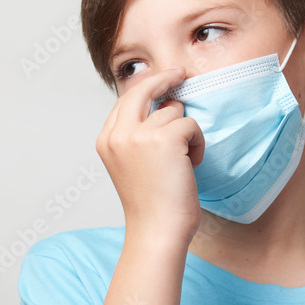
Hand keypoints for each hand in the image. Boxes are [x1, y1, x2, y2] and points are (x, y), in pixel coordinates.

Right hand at [95, 67, 204, 246]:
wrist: (158, 231)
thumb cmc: (152, 206)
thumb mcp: (132, 165)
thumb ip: (138, 137)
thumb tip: (166, 105)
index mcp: (107, 141)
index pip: (125, 100)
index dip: (146, 89)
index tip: (162, 81)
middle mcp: (118, 134)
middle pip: (142, 89)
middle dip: (164, 78)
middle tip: (181, 74)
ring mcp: (139, 135)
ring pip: (173, 110)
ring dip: (186, 132)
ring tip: (184, 161)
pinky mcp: (165, 139)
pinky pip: (191, 124)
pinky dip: (198, 143)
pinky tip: (192, 164)